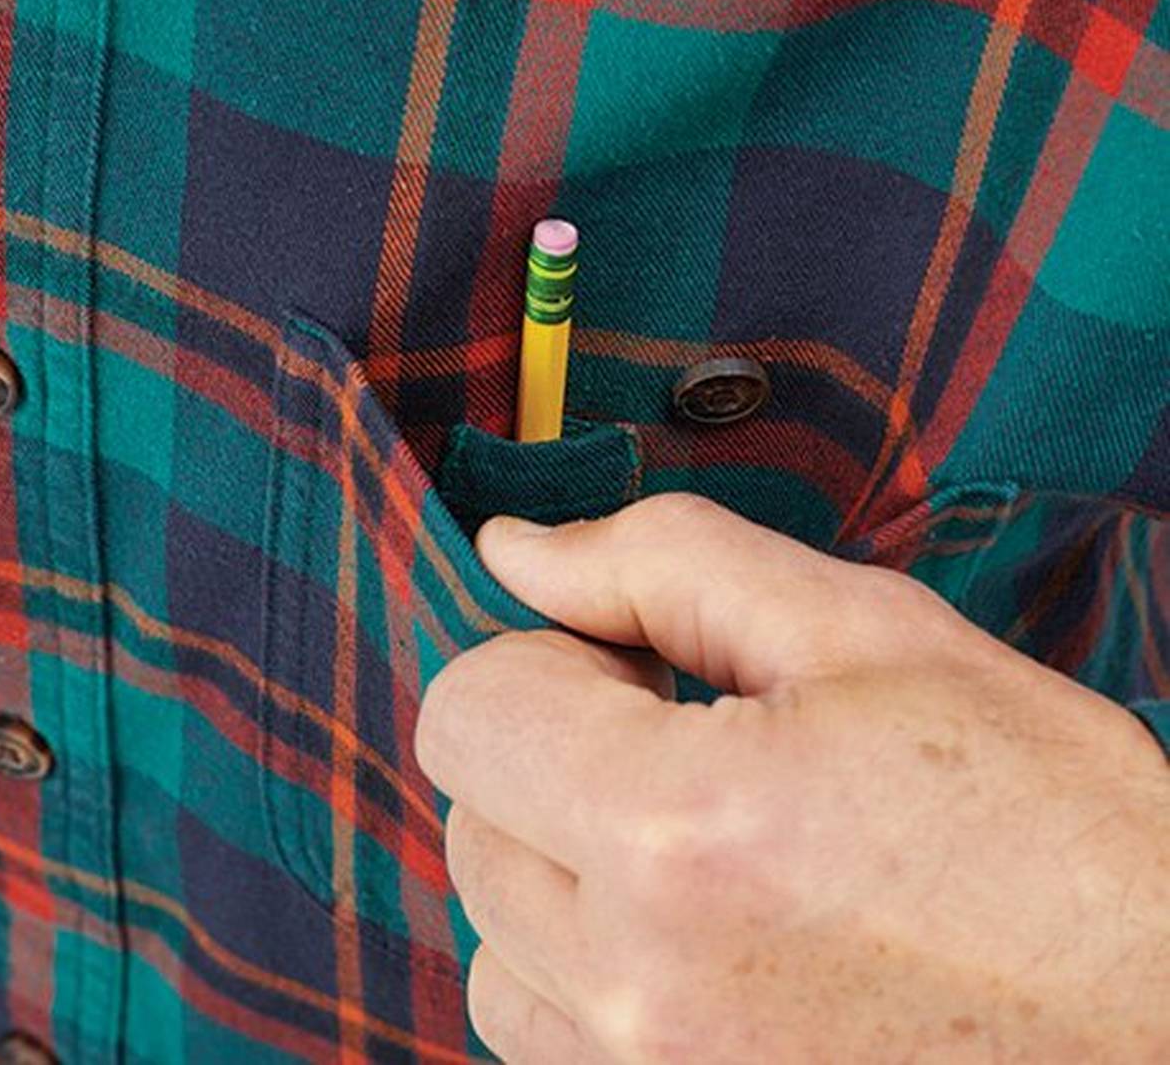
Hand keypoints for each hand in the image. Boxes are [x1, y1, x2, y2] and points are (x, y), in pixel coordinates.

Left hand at [413, 494, 1169, 1063]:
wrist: (1169, 1028)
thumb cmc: (1045, 822)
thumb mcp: (868, 634)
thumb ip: (663, 564)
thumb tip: (511, 549)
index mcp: (680, 831)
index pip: (466, 709)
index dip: (548, 661)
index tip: (638, 673)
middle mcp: (639, 987)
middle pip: (473, 816)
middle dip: (559, 754)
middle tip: (689, 749)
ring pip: (496, 936)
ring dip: (565, 868)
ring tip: (704, 853)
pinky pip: (544, 1035)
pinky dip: (589, 970)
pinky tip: (702, 939)